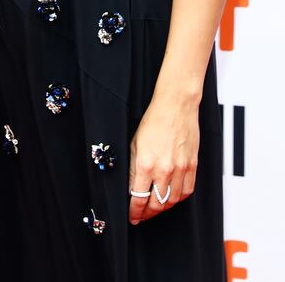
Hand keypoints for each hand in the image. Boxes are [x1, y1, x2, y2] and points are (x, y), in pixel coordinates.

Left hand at [128, 96, 198, 224]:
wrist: (175, 107)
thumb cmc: (153, 121)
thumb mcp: (135, 144)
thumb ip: (134, 168)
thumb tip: (132, 187)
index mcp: (146, 164)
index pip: (139, 197)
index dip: (134, 211)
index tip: (132, 216)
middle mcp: (165, 170)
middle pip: (157, 204)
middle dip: (147, 214)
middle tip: (141, 216)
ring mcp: (181, 169)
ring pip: (173, 201)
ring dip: (162, 209)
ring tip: (154, 209)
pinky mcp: (193, 166)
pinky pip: (187, 191)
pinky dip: (178, 199)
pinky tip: (171, 199)